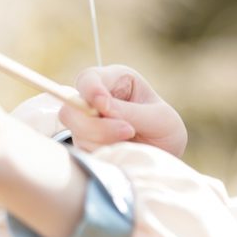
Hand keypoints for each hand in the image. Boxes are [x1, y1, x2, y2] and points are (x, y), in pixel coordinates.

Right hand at [61, 66, 187, 158]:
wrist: (165, 158)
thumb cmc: (164, 130)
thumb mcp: (158, 118)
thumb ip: (130, 112)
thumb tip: (100, 106)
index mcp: (116, 80)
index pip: (89, 78)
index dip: (91, 91)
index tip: (103, 105)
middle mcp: (95, 100)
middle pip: (72, 108)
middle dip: (97, 124)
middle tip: (128, 132)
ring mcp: (87, 124)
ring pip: (78, 133)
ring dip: (105, 142)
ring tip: (131, 143)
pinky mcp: (86, 146)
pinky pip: (84, 152)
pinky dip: (103, 155)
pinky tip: (121, 153)